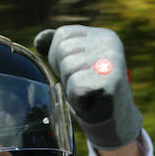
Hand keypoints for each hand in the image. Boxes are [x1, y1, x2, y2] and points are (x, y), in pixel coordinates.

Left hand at [34, 25, 143, 153]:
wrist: (115, 121)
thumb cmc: (92, 90)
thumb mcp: (77, 63)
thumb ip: (61, 48)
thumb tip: (39, 40)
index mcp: (104, 35)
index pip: (63, 34)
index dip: (60, 57)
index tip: (78, 71)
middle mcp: (110, 43)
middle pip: (63, 49)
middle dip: (65, 72)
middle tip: (84, 84)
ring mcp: (111, 62)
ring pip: (67, 67)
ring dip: (71, 86)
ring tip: (87, 93)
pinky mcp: (109, 82)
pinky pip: (74, 87)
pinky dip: (76, 100)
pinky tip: (90, 102)